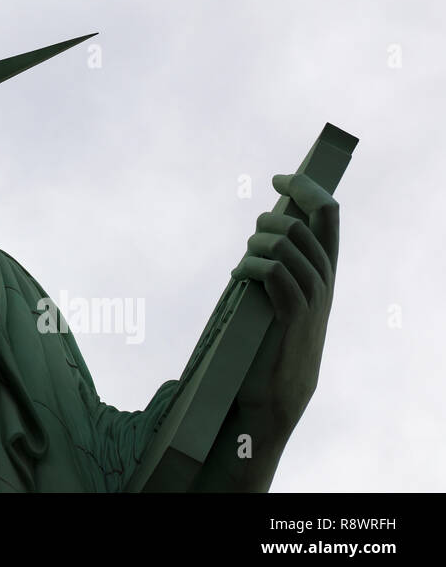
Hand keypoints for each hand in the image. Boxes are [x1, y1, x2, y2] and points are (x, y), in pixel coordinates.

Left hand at [231, 172, 339, 435]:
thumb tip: (265, 226)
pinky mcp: (293, 315)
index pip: (329, 212)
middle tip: (251, 241)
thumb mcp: (282, 289)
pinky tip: (238, 277)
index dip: (305, 187)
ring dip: (255, 246)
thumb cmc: (271, 334)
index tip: (278, 178)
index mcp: (324, 267)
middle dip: (266, 222)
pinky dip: (250, 267)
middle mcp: (325, 278)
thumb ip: (281, 261)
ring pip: (284, 245)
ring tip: (244, 263)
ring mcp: (313, 296)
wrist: (277, 388)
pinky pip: (273, 273)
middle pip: (300, 224)